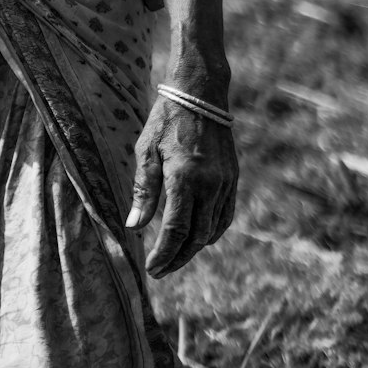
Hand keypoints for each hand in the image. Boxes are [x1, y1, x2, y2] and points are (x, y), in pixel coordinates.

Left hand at [125, 95, 237, 276]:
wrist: (200, 96)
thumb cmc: (166, 121)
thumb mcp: (146, 151)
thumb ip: (143, 190)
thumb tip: (134, 226)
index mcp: (185, 179)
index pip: (176, 230)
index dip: (164, 254)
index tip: (152, 269)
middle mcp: (209, 185)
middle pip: (196, 237)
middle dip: (178, 258)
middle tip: (161, 271)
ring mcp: (225, 183)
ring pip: (213, 230)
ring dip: (194, 248)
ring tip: (175, 257)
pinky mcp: (232, 179)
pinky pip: (225, 216)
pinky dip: (212, 232)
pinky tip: (198, 237)